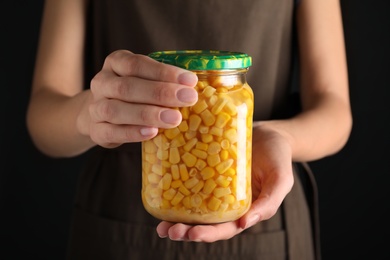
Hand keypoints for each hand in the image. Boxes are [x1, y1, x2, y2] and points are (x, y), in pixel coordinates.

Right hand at [82, 50, 197, 147]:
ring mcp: (95, 107)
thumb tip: (196, 87)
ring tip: (174, 119)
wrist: (99, 114)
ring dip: (148, 114)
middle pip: (127, 86)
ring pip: (115, 110)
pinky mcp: (96, 130)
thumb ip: (164, 80)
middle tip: (188, 98)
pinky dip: (132, 133)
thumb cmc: (132, 94)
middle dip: (160, 92)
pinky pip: (111, 132)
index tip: (190, 80)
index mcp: (116, 63)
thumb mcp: (144, 80)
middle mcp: (102, 82)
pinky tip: (152, 133)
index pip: (136, 64)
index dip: (164, 71)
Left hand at [156, 123, 293, 241]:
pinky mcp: (206, 171)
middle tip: (168, 231)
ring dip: (177, 218)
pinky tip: (163, 192)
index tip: (192, 235)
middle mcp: (226, 203)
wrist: (269, 132)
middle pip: (204, 222)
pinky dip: (176, 191)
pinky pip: (190, 183)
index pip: (225, 229)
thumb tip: (244, 224)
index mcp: (243, 210)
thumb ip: (269, 202)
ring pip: (193, 207)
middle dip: (186, 230)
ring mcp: (214, 187)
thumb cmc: (278, 156)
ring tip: (161, 225)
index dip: (208, 234)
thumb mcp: (281, 179)